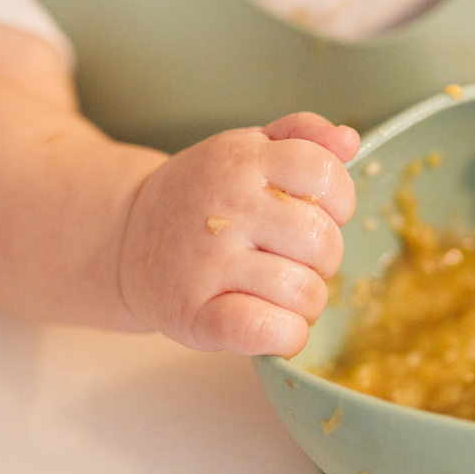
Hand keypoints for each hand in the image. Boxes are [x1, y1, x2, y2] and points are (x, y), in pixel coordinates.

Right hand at [117, 113, 358, 355]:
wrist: (125, 238)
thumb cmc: (202, 198)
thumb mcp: (245, 150)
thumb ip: (303, 137)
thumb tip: (350, 141)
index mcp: (244, 161)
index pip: (323, 173)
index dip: (339, 200)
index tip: (321, 214)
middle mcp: (226, 208)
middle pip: (323, 242)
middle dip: (325, 259)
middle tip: (297, 260)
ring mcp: (208, 262)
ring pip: (304, 292)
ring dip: (308, 303)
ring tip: (283, 293)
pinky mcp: (194, 313)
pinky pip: (265, 330)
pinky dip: (285, 336)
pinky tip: (276, 327)